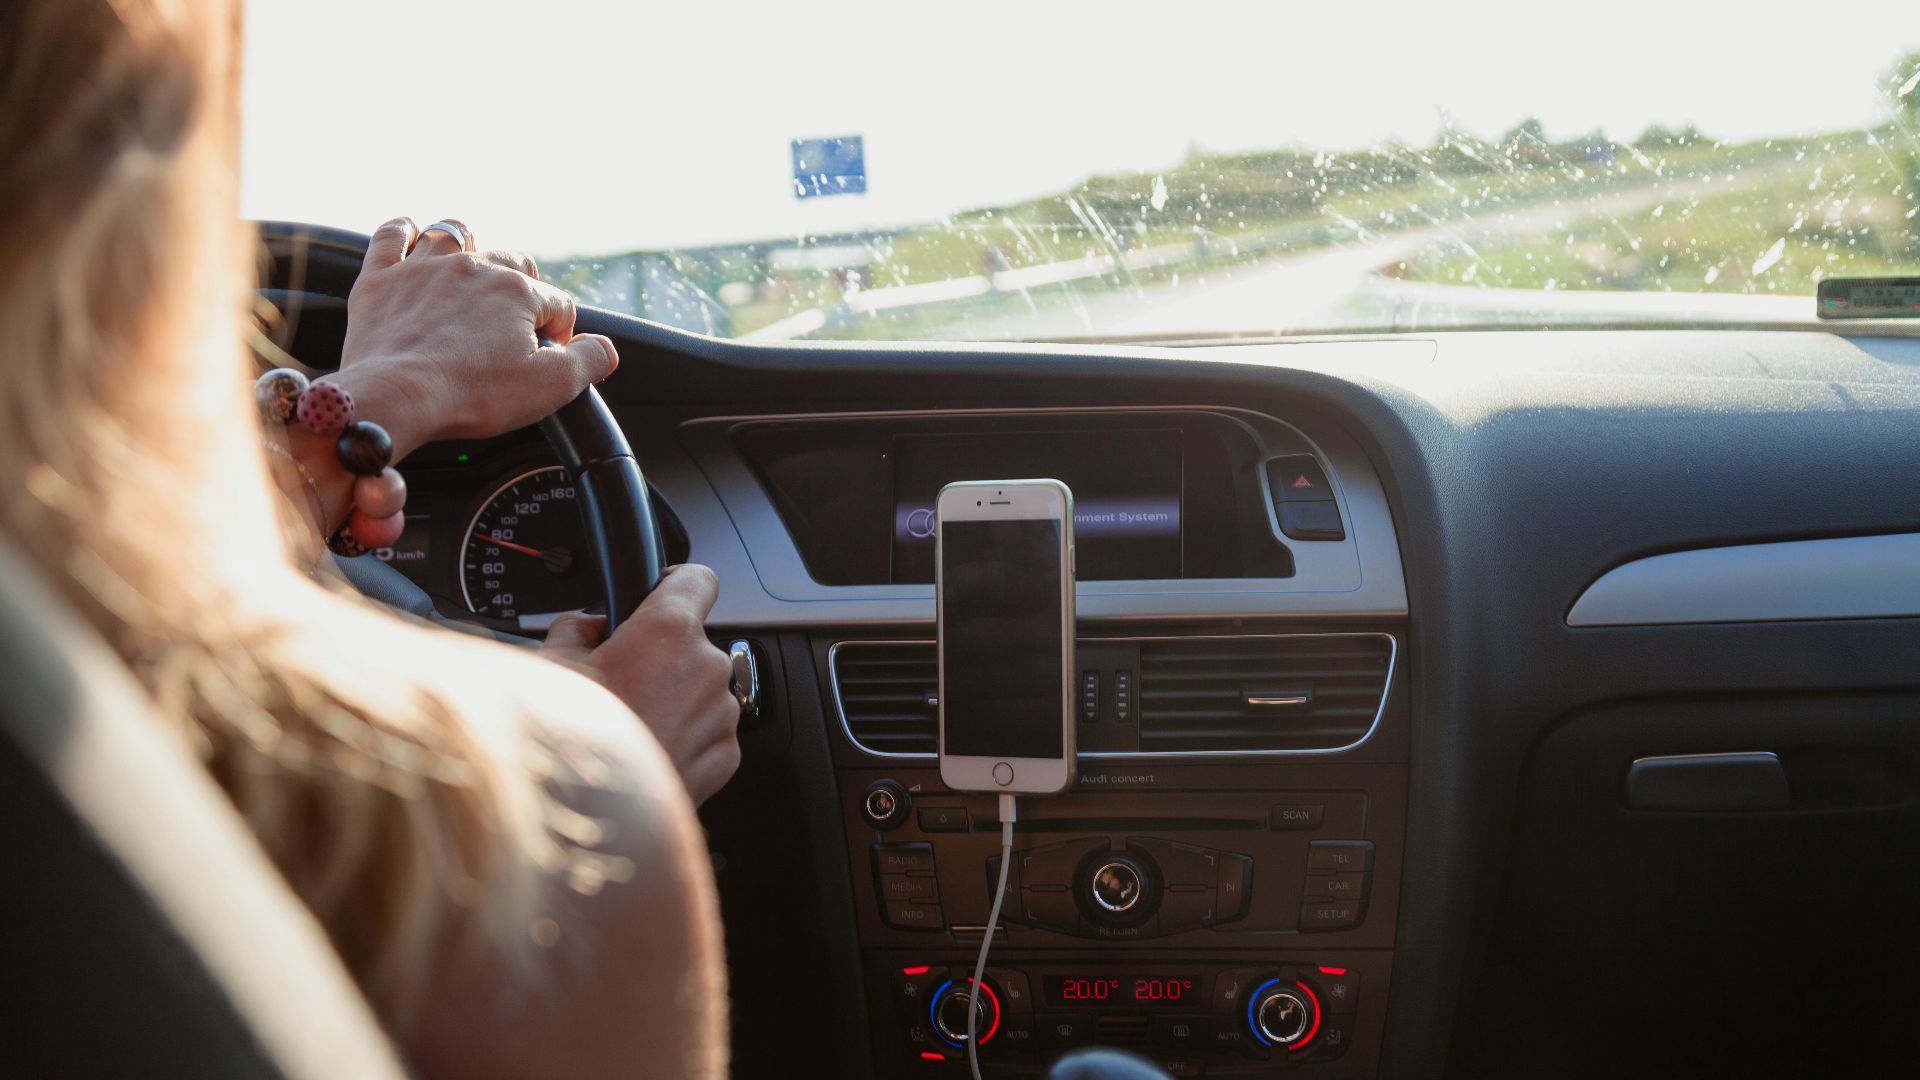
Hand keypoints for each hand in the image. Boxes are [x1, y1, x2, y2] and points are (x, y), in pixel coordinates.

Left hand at [333, 217, 619, 457]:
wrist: (395, 398)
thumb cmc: (471, 394)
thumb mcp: (551, 387)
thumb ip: (590, 361)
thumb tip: (606, 348)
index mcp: (517, 292)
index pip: (557, 303)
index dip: (559, 333)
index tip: (546, 358)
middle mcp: (474, 268)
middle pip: (512, 261)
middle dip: (522, 287)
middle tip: (515, 323)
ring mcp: (423, 268)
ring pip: (455, 234)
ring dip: (470, 247)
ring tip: (471, 270)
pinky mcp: (380, 279)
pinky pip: (392, 234)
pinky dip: (403, 231)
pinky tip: (411, 235)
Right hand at [543, 566, 740, 804]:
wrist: (589, 821)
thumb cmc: (569, 745)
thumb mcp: (550, 668)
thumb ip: (574, 630)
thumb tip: (584, 626)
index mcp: (668, 631)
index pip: (697, 578)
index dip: (675, 583)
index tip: (661, 592)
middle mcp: (706, 668)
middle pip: (691, 642)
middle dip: (659, 656)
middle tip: (618, 682)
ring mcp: (721, 714)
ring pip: (699, 690)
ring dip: (672, 699)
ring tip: (627, 725)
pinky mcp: (726, 756)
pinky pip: (707, 731)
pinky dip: (682, 736)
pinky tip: (644, 751)